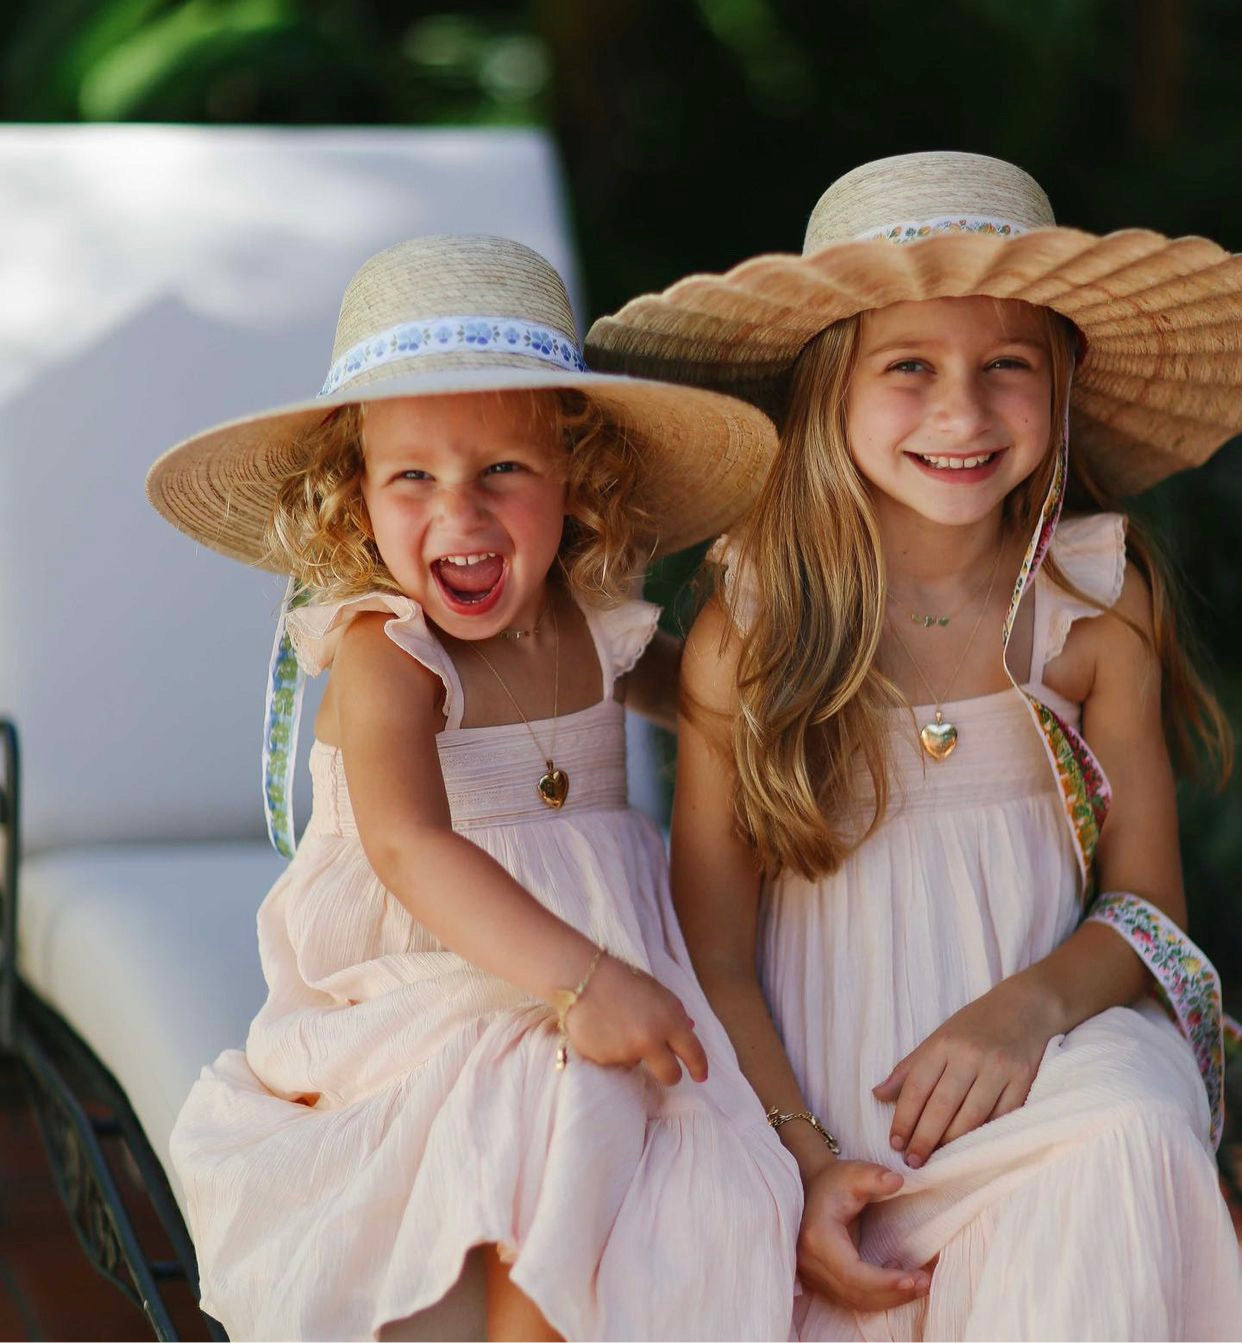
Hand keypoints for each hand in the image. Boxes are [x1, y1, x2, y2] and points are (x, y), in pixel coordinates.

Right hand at [564, 954, 707, 1084]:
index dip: (699, 1067)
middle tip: (664, 1066)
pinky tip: (603, 1030)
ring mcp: (627, 1052)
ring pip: (638, 1065)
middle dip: (670, 1073)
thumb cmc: (623, 980)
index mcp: (669, 1020)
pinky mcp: (605, 1060)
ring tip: (618, 1027)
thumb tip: (690, 1030)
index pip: (693, 1053)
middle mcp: (650, 1040)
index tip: (700, 1076)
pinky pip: (615, 1061)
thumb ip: (675, 1014)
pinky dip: (612, 1051)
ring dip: (634, 1053)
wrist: (582, 978)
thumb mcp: (658, 992)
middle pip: (670, 1075)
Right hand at [797, 1159, 930, 1310]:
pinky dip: (880, 1296)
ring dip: (890, 1298)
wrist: (811, 1189)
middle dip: (894, 1293)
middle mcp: (811, 1263)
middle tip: (926, 1282)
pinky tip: (899, 1281)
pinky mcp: (822, 1282)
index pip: (852, 1272)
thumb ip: (874, 1176)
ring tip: (920, 1284)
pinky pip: (853, 1299)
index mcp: (818, 1237)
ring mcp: (814, 1276)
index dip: (883, 1281)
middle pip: (856, 1293)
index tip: (914, 1278)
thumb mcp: (853, 1172)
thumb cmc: (834, 1181)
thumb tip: (898, 1181)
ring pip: (856, 1301)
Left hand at [873, 974, 1058, 1167]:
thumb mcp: (938, 1038)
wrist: (1024, 1007)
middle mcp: (969, 1056)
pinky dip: (985, 1136)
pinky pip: (1002, 1118)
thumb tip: (878, 1094)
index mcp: (943, 1045)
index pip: (916, 1087)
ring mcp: (998, 1069)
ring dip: (953, 1143)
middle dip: (925, 1139)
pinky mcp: (1023, 1081)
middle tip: (913, 1162)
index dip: (904, 1119)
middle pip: (942, 1106)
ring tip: (939, 1161)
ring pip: (971, 1117)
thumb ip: (909, 1069)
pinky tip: (972, 1150)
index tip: (895, 1143)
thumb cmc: (974, 1026)